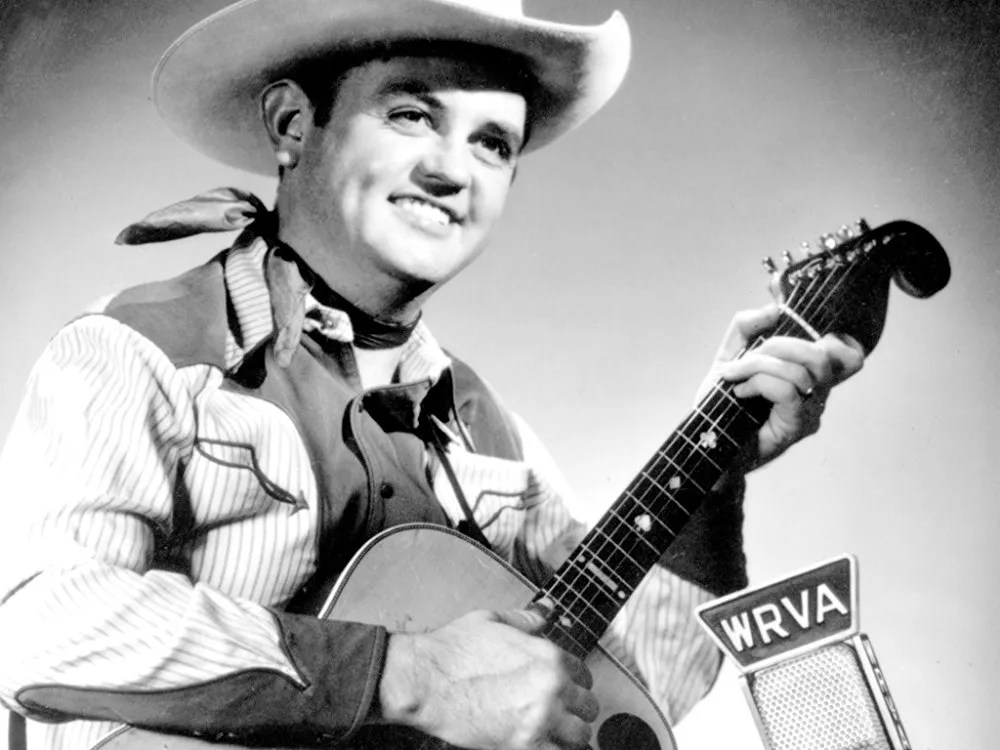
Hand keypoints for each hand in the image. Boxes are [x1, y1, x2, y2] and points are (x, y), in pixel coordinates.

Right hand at [379, 608, 597, 749]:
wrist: (426, 680)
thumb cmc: (452, 651)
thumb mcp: (492, 620)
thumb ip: (525, 619)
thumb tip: (544, 611)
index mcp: (548, 655)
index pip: (583, 674)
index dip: (574, 683)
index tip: (565, 691)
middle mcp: (552, 686)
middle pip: (587, 706)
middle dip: (575, 710)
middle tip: (561, 715)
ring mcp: (541, 718)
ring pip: (580, 735)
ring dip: (570, 735)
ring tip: (555, 735)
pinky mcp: (525, 745)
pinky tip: (544, 746)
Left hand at [698, 304, 864, 471]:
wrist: (708, 445)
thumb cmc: (723, 404)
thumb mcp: (730, 355)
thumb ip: (747, 327)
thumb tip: (775, 308)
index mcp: (808, 376)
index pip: (850, 357)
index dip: (841, 341)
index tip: (796, 338)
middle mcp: (818, 395)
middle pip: (820, 354)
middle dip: (777, 345)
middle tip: (744, 358)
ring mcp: (811, 413)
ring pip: (800, 371)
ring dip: (758, 366)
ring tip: (734, 377)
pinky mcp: (797, 428)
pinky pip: (787, 391)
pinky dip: (759, 383)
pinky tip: (740, 392)